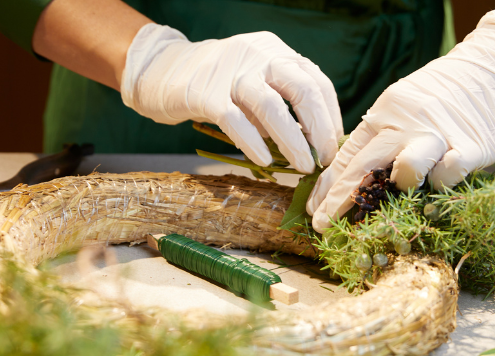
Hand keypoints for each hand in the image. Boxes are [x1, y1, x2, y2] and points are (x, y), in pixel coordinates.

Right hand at [120, 24, 342, 172]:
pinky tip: (264, 162)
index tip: (334, 145)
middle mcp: (258, 55)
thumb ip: (280, 104)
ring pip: (272, 106)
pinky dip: (253, 143)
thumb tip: (312, 143)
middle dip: (320, 128)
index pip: (316, 81)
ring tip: (304, 166)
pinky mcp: (205, 93)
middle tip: (326, 159)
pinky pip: (236, 120)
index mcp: (276, 51)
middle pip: (302, 89)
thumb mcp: (254, 83)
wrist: (160, 70)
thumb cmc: (216, 84)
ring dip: (293, 140)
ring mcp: (231, 72)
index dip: (331, 115)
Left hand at [307, 10, 494, 231]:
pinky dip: (442, 181)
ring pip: (404, 168)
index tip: (313, 212)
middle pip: (363, 165)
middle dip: (339, 200)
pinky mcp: (469, 145)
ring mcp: (436, 134)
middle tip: (324, 226)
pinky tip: (444, 179)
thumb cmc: (449, 93)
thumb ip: (385, 136)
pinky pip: (448, 172)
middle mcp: (403, 123)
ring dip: (399, 185)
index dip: (328, 187)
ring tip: (401, 191)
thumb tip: (357, 175)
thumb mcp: (406, 106)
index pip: (347, 155)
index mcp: (384, 114)